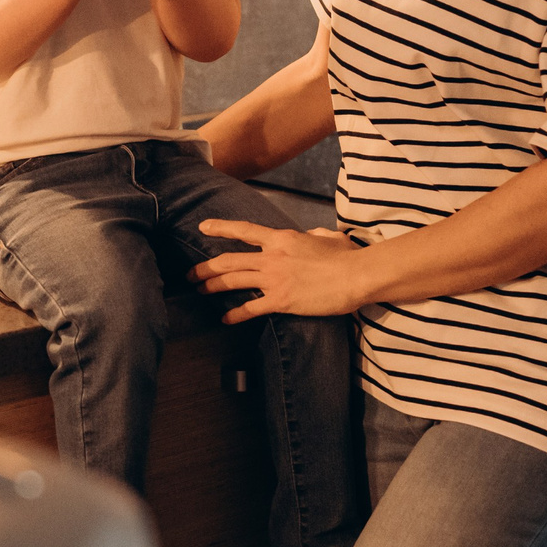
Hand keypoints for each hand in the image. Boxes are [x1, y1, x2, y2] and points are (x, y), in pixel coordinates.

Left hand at [193, 219, 364, 322]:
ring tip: (200, 291)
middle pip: (229, 260)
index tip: (203, 227)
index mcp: (282, 238)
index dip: (221, 228)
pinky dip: (235, 314)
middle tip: (191, 274)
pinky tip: (225, 319)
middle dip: (206, 267)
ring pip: (233, 281)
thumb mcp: (329, 238)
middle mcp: (272, 257)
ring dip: (212, 286)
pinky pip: (250, 308)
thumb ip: (316, 235)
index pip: (244, 230)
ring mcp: (274, 279)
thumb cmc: (346, 257)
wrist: (355, 275)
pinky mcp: (280, 300)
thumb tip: (314, 236)